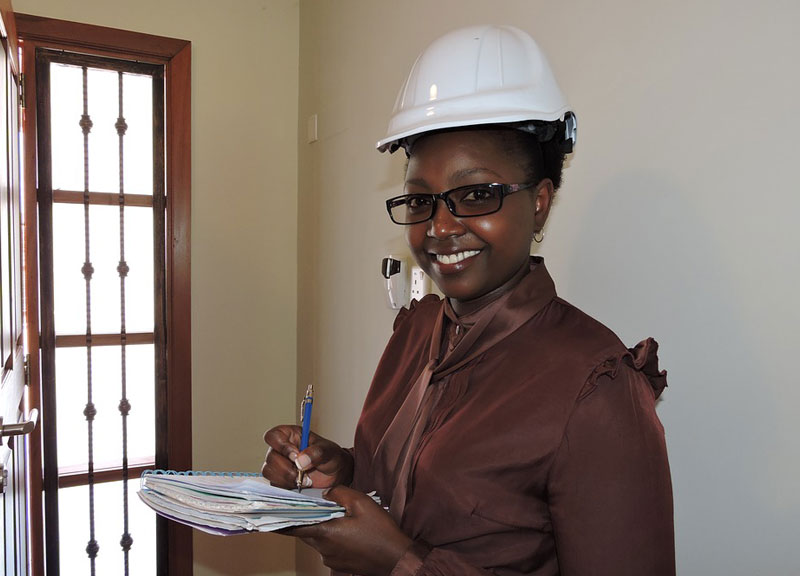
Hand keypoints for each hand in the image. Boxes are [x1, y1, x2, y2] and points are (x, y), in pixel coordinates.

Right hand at [262, 425, 353, 488]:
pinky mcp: (280, 478)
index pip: (273, 436)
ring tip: (304, 478)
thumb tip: (300, 460)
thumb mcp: (328, 451)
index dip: (281, 446)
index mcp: (291, 435)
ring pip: (268, 471)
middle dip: (286, 467)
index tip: (295, 455)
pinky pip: (274, 483)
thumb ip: (316, 453)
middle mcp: (282, 448)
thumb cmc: (330, 456)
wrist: (335, 474)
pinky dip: (287, 486)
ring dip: (286, 478)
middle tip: (302, 471)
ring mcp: (279, 464)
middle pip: (270, 456)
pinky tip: (300, 483)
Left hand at [287, 486, 412, 575]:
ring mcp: (331, 558)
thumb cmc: (380, 531)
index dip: (278, 519)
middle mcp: (323, 548)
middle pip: (304, 531)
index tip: (264, 515)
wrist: (396, 558)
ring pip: (317, 538)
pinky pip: (328, 546)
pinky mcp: (340, 563)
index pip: (292, 526)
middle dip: (304, 517)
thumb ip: (339, 493)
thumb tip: (326, 494)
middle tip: (306, 504)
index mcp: (324, 533)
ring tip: (332, 513)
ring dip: (320, 526)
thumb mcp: (361, 503)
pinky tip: (345, 527)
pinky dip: (330, 535)